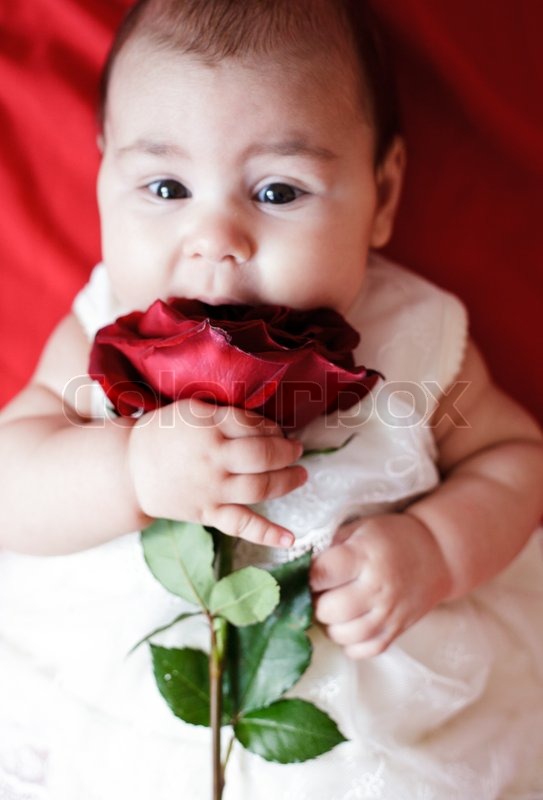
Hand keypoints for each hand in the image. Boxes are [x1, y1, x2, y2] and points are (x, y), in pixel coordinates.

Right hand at [127, 398, 305, 546]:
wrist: (130, 469)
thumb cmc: (164, 434)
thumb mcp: (193, 411)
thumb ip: (228, 416)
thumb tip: (268, 426)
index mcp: (208, 428)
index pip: (253, 426)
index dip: (272, 429)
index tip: (279, 431)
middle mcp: (213, 460)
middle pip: (262, 456)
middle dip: (287, 452)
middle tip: (297, 449)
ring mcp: (212, 490)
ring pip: (259, 487)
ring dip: (286, 481)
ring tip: (301, 475)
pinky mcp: (208, 514)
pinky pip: (242, 525)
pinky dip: (268, 534)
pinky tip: (290, 538)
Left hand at [310, 513, 450, 657]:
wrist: (437, 553)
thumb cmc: (391, 537)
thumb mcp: (360, 529)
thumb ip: (330, 547)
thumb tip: (298, 567)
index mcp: (364, 557)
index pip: (321, 574)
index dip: (306, 576)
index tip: (306, 574)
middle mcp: (377, 588)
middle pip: (329, 610)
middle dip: (316, 602)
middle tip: (320, 593)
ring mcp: (389, 613)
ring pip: (344, 635)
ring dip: (331, 625)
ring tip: (334, 609)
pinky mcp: (397, 630)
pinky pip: (365, 651)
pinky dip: (350, 644)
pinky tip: (349, 625)